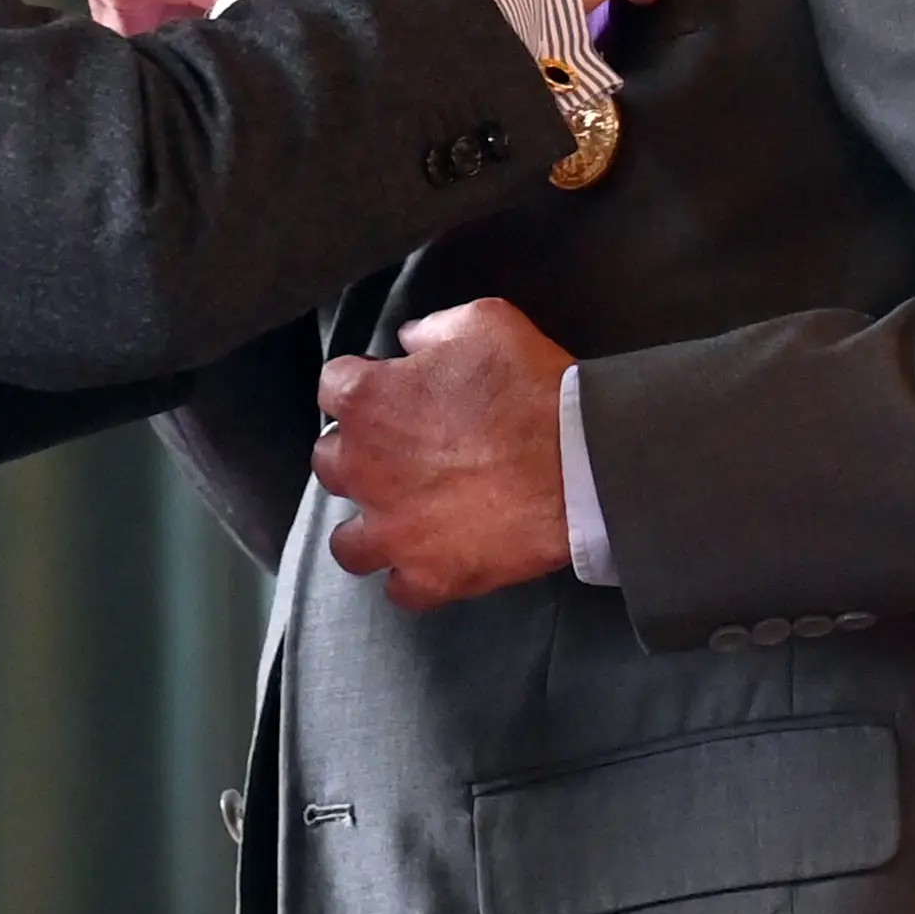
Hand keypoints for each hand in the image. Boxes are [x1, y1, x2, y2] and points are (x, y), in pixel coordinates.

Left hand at [316, 299, 576, 610]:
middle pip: (330, 463)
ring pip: (348, 542)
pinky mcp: (430, 575)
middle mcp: (364, 468)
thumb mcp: (481, 322)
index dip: (363, 385)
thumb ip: (431, 330)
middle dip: (357, 455)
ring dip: (368, 529)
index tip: (390, 390)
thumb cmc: (531, 386)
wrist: (584, 459)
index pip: (333, 387)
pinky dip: (414, 579)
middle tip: (399, 453)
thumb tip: (410, 342)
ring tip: (401, 520)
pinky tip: (434, 562)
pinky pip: (400, 590)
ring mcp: (393, 530)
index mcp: (367, 400)